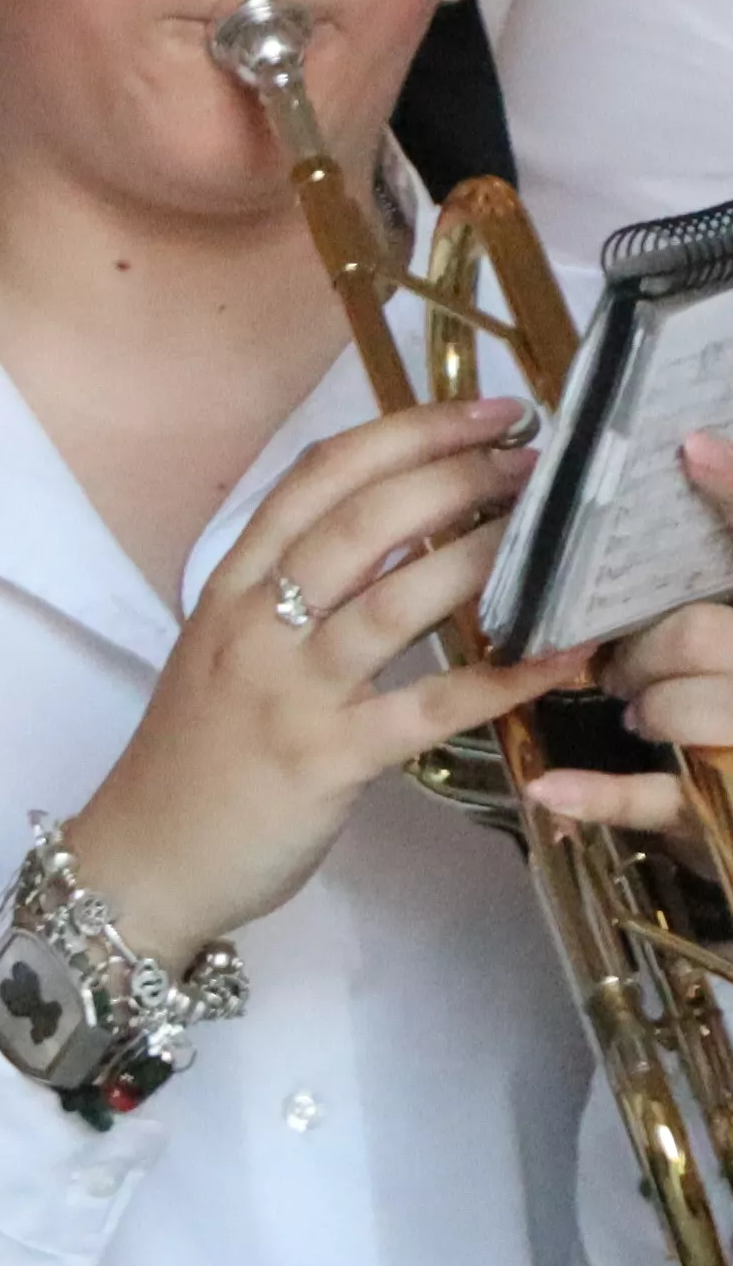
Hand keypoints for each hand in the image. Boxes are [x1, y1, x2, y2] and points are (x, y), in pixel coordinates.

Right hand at [63, 392, 564, 961]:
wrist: (144, 858)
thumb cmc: (192, 758)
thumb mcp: (223, 656)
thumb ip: (290, 600)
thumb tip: (398, 538)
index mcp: (229, 590)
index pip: (313, 481)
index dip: (404, 433)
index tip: (482, 412)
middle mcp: (254, 625)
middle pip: (359, 522)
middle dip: (454, 477)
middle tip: (531, 460)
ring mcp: (289, 690)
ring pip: (394, 600)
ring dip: (483, 556)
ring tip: (551, 531)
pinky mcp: (328, 758)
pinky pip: (432, 707)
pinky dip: (505, 678)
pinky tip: (563, 656)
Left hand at [549, 433, 732, 833]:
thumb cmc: (730, 709)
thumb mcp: (726, 629)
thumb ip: (717, 565)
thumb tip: (689, 453)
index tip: (689, 446)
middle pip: (700, 633)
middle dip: (644, 642)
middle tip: (625, 655)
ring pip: (675, 706)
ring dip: (641, 701)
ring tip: (638, 705)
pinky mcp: (719, 818)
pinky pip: (653, 797)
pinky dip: (598, 791)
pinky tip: (550, 786)